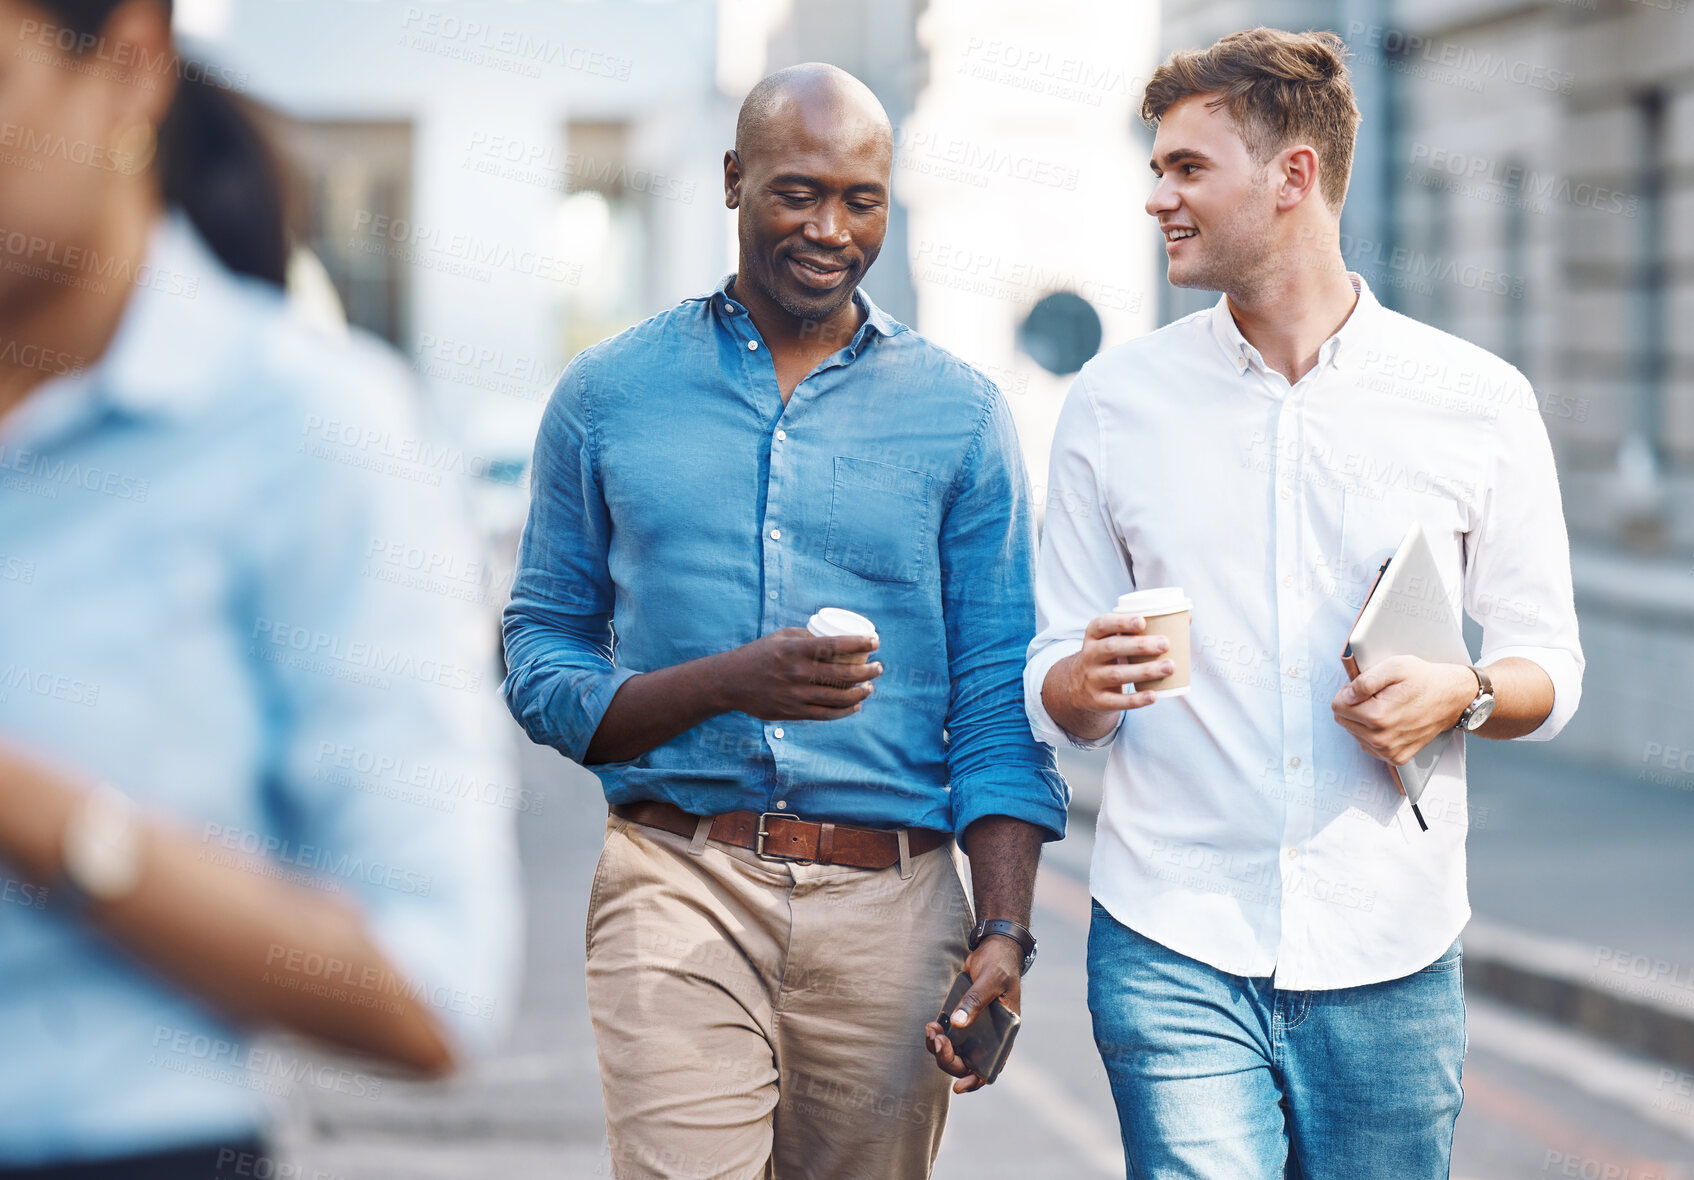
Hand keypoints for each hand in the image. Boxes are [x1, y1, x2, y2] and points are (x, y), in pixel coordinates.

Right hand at [716, 627, 881, 720]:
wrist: (730, 682)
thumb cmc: (758, 655)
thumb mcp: (781, 637)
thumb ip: (807, 636)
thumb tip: (834, 638)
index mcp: (796, 650)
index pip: (835, 645)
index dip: (860, 643)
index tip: (876, 641)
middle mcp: (798, 673)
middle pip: (842, 674)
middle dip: (867, 671)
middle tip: (879, 667)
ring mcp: (796, 695)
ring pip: (838, 697)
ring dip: (860, 692)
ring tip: (870, 686)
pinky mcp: (793, 712)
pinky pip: (826, 714)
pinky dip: (844, 711)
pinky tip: (856, 705)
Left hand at [924, 934, 1022, 1092]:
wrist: (993, 946)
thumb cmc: (1000, 964)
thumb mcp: (990, 980)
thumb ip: (975, 1001)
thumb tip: (957, 1023)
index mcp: (1005, 1033)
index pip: (992, 1066)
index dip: (976, 1080)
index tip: (958, 1087)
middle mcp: (989, 1036)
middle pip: (967, 1062)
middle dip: (949, 1058)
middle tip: (938, 1040)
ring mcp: (975, 1028)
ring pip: (954, 1052)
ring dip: (939, 1048)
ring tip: (931, 1030)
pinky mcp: (962, 1017)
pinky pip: (948, 1035)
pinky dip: (937, 1035)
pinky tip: (932, 1025)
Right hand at [1063, 612, 1171, 713]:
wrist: (1080, 687)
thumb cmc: (1110, 656)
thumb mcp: (1115, 640)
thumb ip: (1142, 629)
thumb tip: (1185, 619)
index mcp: (1094, 636)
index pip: (1102, 624)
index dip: (1121, 622)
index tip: (1142, 621)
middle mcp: (1089, 655)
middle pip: (1112, 647)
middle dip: (1140, 645)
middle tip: (1165, 644)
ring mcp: (1092, 678)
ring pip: (1117, 674)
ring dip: (1145, 670)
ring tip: (1169, 667)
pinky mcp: (1098, 700)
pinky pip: (1116, 701)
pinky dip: (1136, 699)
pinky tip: (1153, 696)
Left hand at [1331, 655, 1476, 765]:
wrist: (1453, 698)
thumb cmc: (1425, 680)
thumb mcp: (1394, 667)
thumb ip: (1365, 681)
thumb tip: (1347, 694)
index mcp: (1377, 716)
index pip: (1337, 706)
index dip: (1349, 692)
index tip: (1364, 688)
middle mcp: (1382, 739)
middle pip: (1343, 720)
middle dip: (1355, 706)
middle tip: (1378, 696)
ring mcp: (1389, 751)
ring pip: (1354, 733)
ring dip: (1364, 720)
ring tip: (1388, 707)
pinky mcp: (1396, 758)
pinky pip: (1369, 745)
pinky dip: (1374, 732)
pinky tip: (1390, 721)